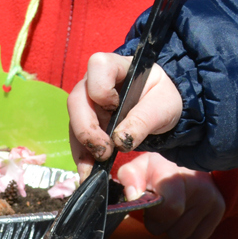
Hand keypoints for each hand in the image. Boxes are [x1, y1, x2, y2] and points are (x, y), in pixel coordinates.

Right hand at [68, 51, 183, 172]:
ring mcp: (89, 103)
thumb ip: (143, 120)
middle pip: (77, 100)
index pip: (98, 66)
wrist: (162, 109)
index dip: (101, 89)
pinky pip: (78, 138)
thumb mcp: (162, 107)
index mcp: (117, 66)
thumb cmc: (163, 98)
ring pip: (74, 122)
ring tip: (92, 171)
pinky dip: (83, 156)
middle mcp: (95, 82)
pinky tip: (88, 172)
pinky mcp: (89, 123)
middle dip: (86, 129)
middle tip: (103, 152)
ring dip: (81, 148)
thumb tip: (119, 141)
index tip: (116, 107)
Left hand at [114, 152, 224, 238]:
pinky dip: (186, 233)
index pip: (171, 209)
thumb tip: (133, 196)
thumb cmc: (157, 170)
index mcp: (175, 174)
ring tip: (172, 213)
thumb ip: (130, 179)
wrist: (186, 164)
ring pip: (184, 237)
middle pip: (174, 229)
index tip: (149, 209)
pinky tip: (183, 217)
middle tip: (159, 211)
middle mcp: (198, 185)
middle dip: (160, 226)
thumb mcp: (138, 168)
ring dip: (173, 230)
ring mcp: (211, 198)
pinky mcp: (220, 209)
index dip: (155, 217)